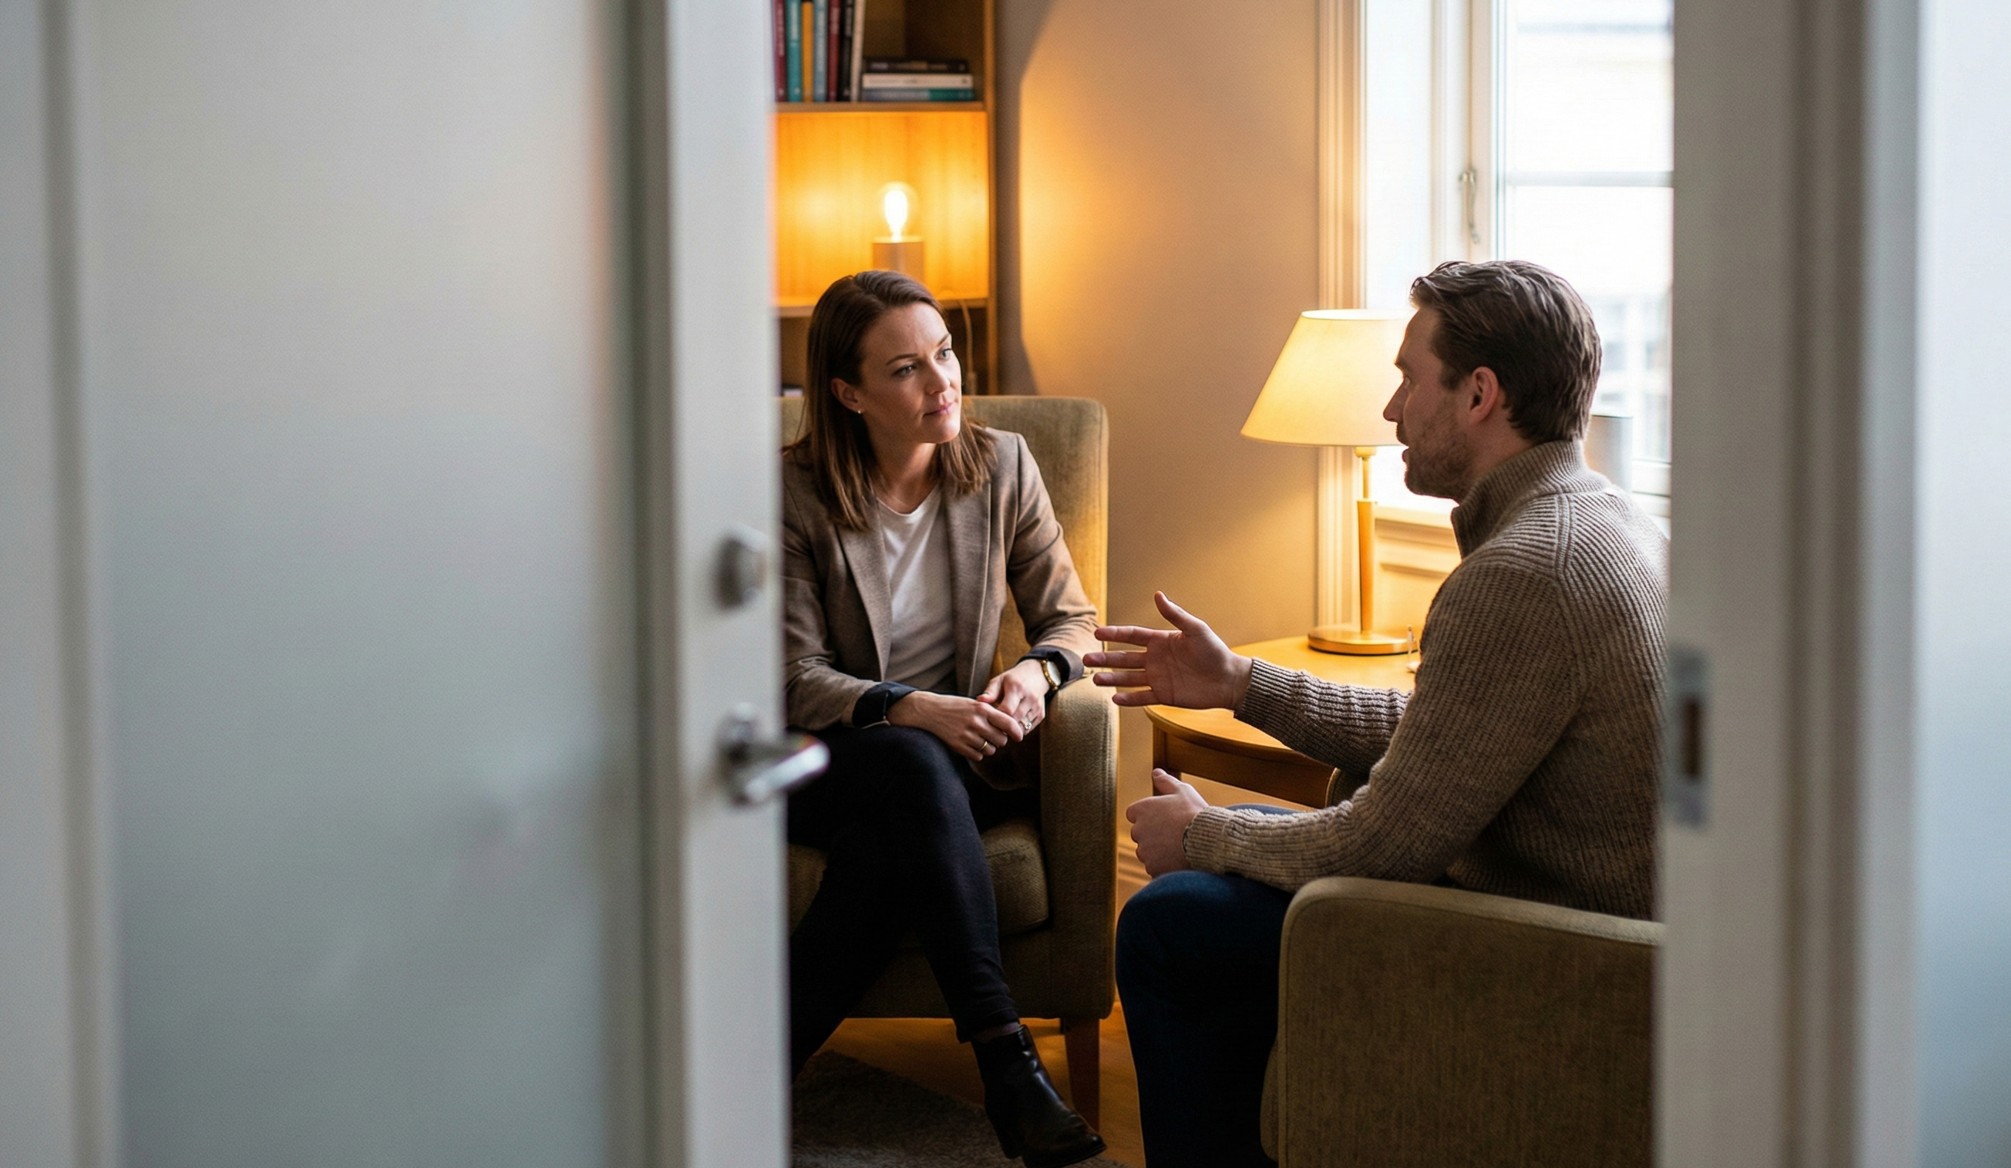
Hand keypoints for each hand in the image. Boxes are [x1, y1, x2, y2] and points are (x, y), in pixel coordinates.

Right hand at [887, 691, 1024, 762]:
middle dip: (1000, 740)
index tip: (1019, 737)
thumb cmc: (954, 706)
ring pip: (991, 750)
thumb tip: (1011, 726)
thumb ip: (991, 713)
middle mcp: (976, 722)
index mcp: (982, 709)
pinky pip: (978, 756)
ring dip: (989, 747)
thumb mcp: (974, 704)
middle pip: (1001, 740)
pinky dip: (978, 753)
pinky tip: (971, 744)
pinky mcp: (958, 746)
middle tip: (994, 736)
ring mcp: (967, 735)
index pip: (1008, 723)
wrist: (929, 711)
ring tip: (981, 739)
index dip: (1017, 732)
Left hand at [977, 659, 1048, 736]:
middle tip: (992, 728)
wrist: (1036, 675)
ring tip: (1001, 728)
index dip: (997, 717)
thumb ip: (990, 692)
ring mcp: (1037, 707)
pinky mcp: (1041, 715)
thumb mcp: (999, 680)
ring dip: (1010, 731)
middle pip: (1015, 720)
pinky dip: (1018, 730)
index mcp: (1017, 688)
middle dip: (1002, 727)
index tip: (989, 720)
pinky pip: (1028, 729)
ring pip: (1022, 728)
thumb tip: (979, 701)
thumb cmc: (1012, 679)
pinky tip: (1011, 726)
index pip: (1007, 710)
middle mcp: (1030, 698)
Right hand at [1086, 591, 1254, 709]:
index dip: (1114, 634)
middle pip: (1124, 658)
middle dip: (1105, 658)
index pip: (1132, 636)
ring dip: (1111, 679)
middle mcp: (1156, 659)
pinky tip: (1114, 698)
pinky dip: (1128, 699)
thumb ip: (1175, 615)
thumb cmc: (1215, 651)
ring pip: (1128, 678)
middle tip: (1086, 659)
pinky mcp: (1164, 695)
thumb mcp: (1195, 629)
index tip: (1097, 632)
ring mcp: (1158, 678)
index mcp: (1161, 641)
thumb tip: (1157, 594)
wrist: (1229, 679)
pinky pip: (1142, 697)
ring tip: (1095, 680)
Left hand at [1125, 769, 1207, 876]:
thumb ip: (1165, 781)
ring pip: (1147, 852)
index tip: (1164, 818)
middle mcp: (1138, 830)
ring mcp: (1144, 851)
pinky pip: (1155, 867)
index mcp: (1141, 810)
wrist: (1207, 840)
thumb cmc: (1195, 812)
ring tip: (1179, 846)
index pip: (1134, 813)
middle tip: (1174, 833)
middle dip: (1153, 834)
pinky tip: (1179, 858)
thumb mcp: (1183, 791)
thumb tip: (1155, 772)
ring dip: (1158, 851)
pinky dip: (1164, 865)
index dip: (1149, 816)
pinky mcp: (1152, 868)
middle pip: (1140, 834)